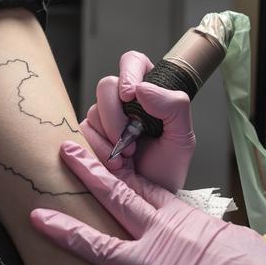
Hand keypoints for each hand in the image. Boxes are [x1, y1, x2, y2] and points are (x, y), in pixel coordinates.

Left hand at [31, 141, 265, 264]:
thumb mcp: (230, 243)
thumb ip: (201, 237)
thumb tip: (198, 241)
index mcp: (182, 221)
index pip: (140, 187)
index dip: (112, 168)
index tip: (92, 151)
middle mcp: (161, 241)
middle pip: (114, 198)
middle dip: (86, 174)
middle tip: (62, 153)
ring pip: (98, 246)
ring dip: (66, 231)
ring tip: (38, 219)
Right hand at [81, 51, 194, 191]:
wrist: (148, 203)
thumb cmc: (167, 169)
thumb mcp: (182, 138)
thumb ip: (174, 107)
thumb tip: (143, 88)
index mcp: (149, 91)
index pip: (133, 62)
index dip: (128, 72)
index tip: (131, 95)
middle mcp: (123, 101)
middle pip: (107, 85)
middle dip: (116, 115)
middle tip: (131, 141)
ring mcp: (103, 118)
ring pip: (93, 109)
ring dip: (110, 137)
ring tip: (127, 159)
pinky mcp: (88, 136)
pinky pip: (83, 131)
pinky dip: (99, 149)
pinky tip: (114, 164)